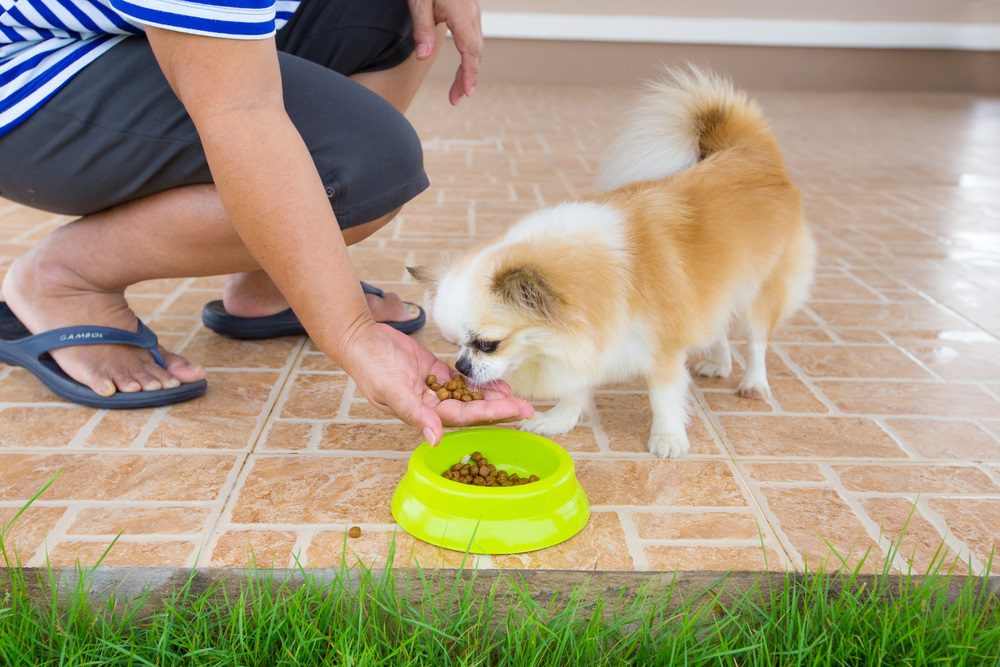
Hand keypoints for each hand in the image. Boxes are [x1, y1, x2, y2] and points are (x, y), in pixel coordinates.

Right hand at [343, 322, 532, 444]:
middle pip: (472, 410)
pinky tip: (496, 381)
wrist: (360, 338)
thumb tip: (435, 439)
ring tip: (516, 396)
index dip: (491, 415)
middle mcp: (431, 405)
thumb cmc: (370, 365)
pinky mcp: (435, 372)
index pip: (464, 417)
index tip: (516, 412)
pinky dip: (478, 382)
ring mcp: (434, 388)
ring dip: (491, 397)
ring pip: (470, 397)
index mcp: (422, 413)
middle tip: (528, 407)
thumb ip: (415, 414)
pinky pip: (462, 381)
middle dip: (500, 409)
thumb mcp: (391, 389)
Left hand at [408, 0, 481, 105]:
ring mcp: (472, 11)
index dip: (469, 73)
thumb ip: (422, 28)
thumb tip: (424, 57)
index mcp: (461, 12)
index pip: (470, 50)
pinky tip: (461, 68)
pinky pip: (472, 38)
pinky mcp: (468, 11)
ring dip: (468, 69)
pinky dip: (468, 57)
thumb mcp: (418, 0)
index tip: (466, 93)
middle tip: (455, 99)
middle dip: (467, 77)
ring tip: (457, 90)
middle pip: (475, 52)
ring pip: (475, 46)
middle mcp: (472, 13)